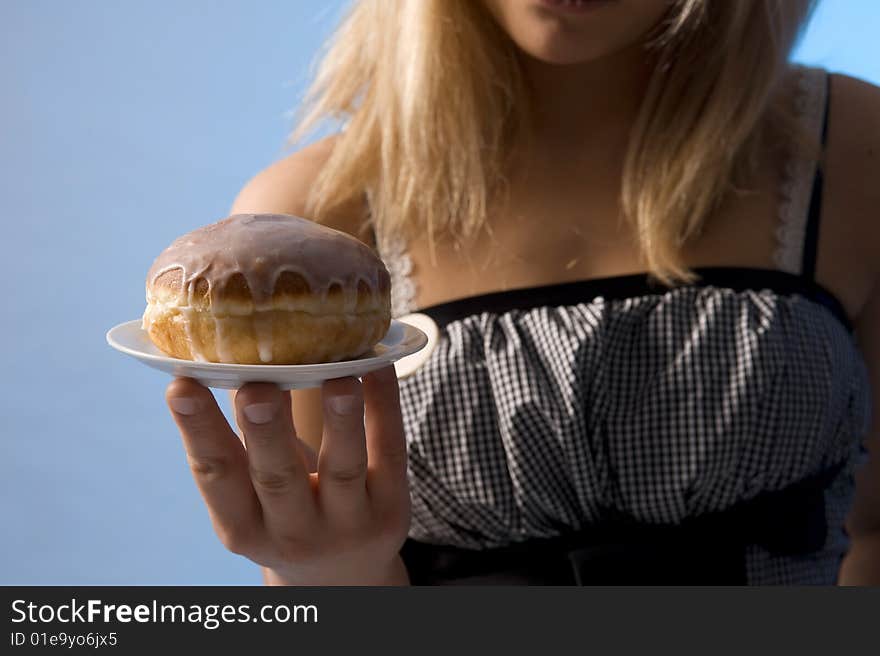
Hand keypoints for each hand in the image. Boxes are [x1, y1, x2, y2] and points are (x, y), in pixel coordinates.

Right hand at [164, 365, 410, 584]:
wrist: (345, 573)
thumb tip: (224, 357)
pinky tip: (378, 368)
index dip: (198, 432)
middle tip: (255, 387)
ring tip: (338, 378)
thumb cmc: (285, 513)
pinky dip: (385, 408)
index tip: (180, 385)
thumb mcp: (254, 498)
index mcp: (243, 527)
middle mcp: (293, 532)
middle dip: (265, 431)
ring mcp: (348, 524)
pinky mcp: (393, 510)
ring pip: (343, 470)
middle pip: (278, 478)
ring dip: (340, 422)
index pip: (217, 477)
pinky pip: (390, 453)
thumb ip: (241, 445)